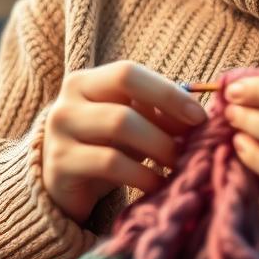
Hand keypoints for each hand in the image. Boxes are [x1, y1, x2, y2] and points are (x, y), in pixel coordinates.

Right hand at [42, 60, 207, 225]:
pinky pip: (110, 164)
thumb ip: (158, 114)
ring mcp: (59, 134)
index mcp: (85, 82)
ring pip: (119, 128)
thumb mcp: (132, 124)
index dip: (167, 93)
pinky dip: (142, 174)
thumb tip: (197, 117)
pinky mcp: (60, 165)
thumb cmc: (105, 147)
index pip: (128, 74)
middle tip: (191, 147)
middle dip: (166, 127)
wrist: (63, 184)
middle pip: (125, 104)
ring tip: (178, 165)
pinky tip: (157, 185)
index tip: (199, 116)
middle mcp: (67, 102)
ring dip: (158, 148)